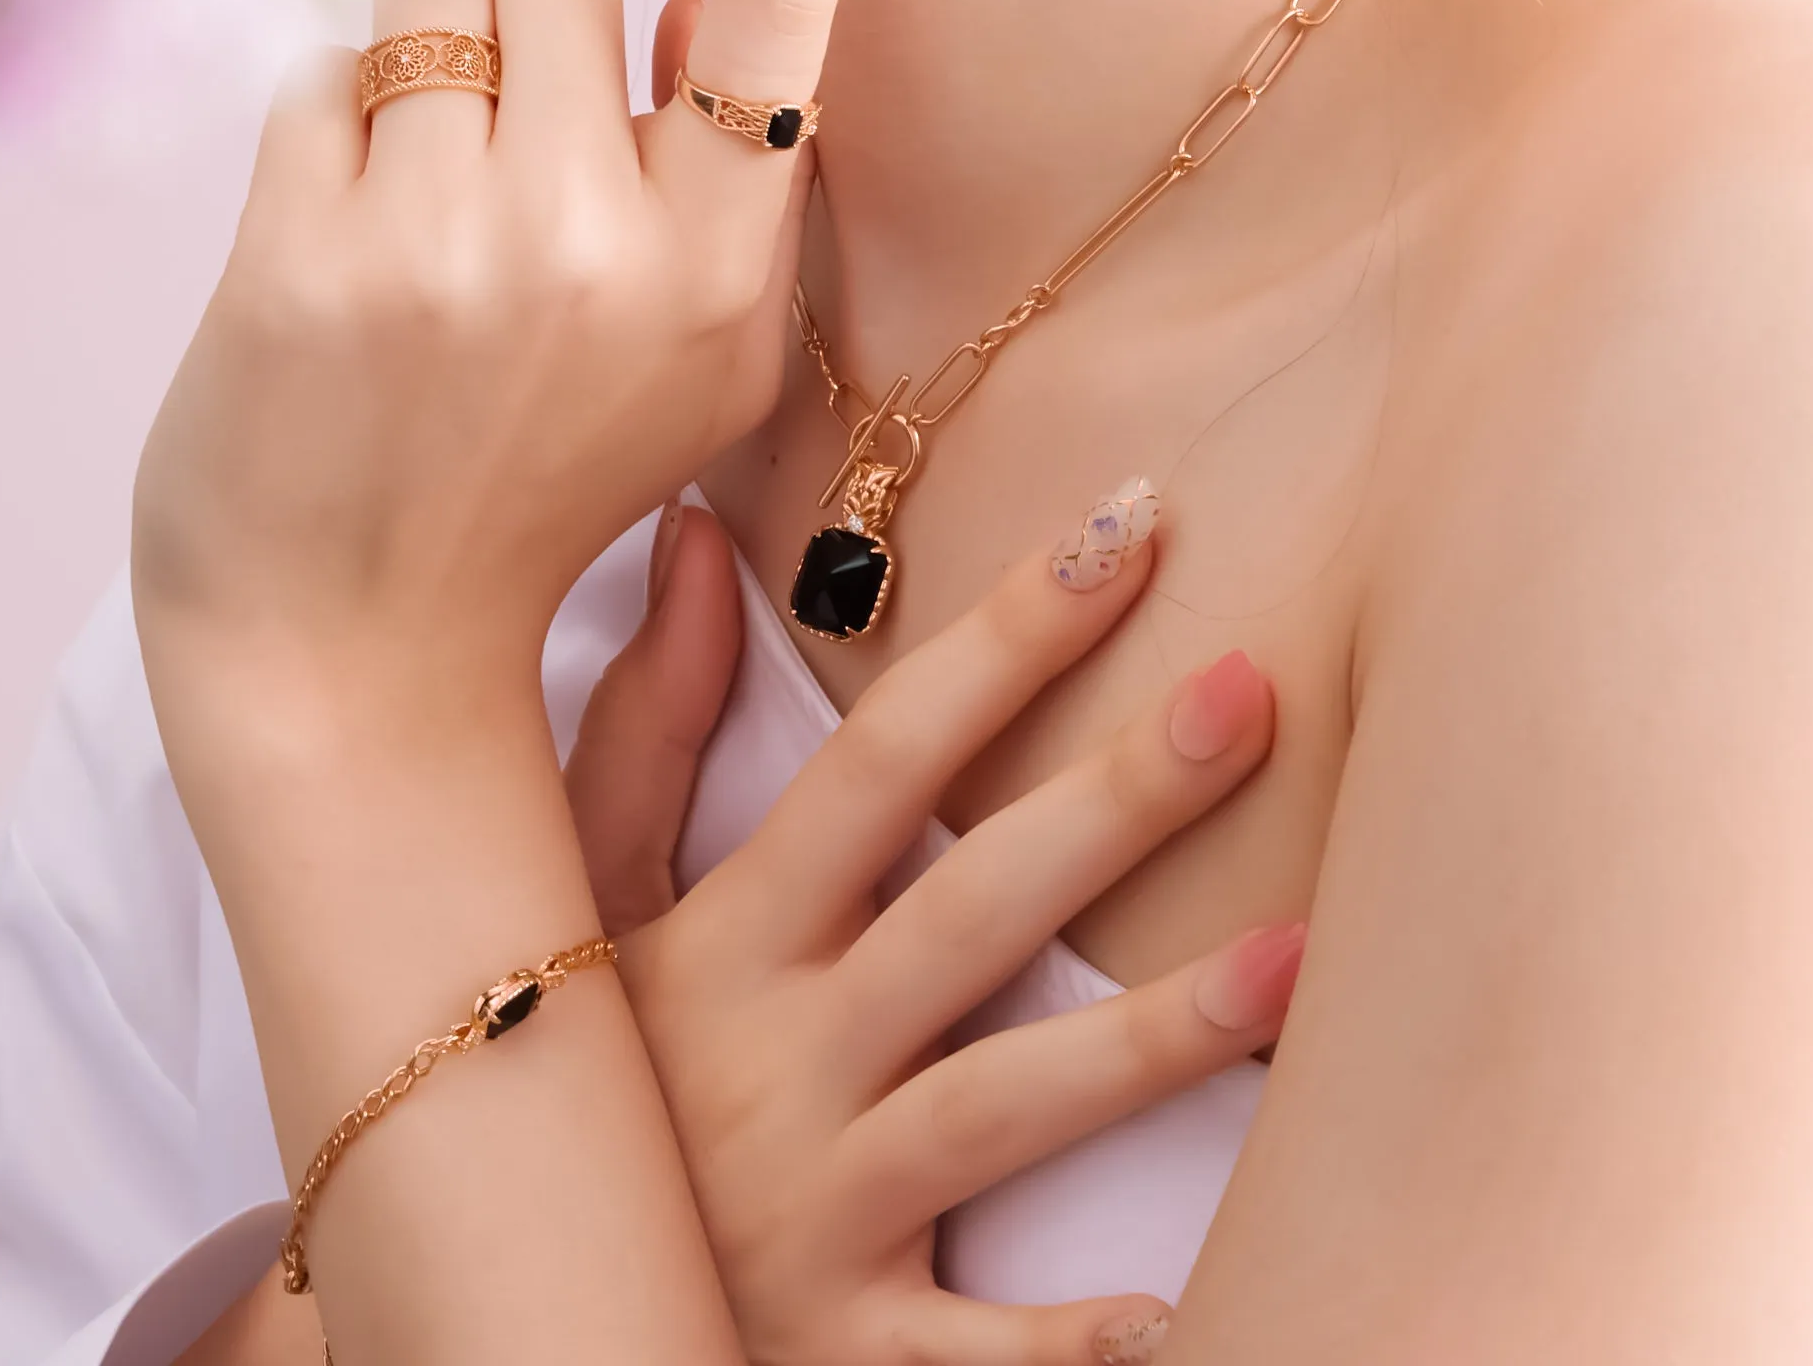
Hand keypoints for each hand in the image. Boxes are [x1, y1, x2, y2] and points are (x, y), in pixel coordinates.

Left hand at [132, 0, 865, 760]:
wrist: (348, 657)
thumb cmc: (530, 474)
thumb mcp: (689, 353)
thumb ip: (726, 168)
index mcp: (727, 271)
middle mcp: (606, 246)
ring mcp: (451, 248)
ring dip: (405, 41)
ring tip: (408, 182)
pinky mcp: (307, 252)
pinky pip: (315, 74)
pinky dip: (319, 136)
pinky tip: (328, 250)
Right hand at [569, 494, 1307, 1364]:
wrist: (517, 1318)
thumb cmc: (578, 1083)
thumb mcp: (574, 907)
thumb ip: (637, 727)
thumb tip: (693, 532)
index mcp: (722, 941)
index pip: (877, 766)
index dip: (1000, 643)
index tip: (1126, 530)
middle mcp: (773, 1061)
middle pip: (968, 912)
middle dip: (1111, 799)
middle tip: (1253, 691)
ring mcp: (811, 1210)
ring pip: (998, 1111)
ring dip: (1148, 1040)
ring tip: (1295, 958)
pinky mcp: (838, 1345)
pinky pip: (969, 1350)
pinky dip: (1069, 1345)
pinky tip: (1182, 1307)